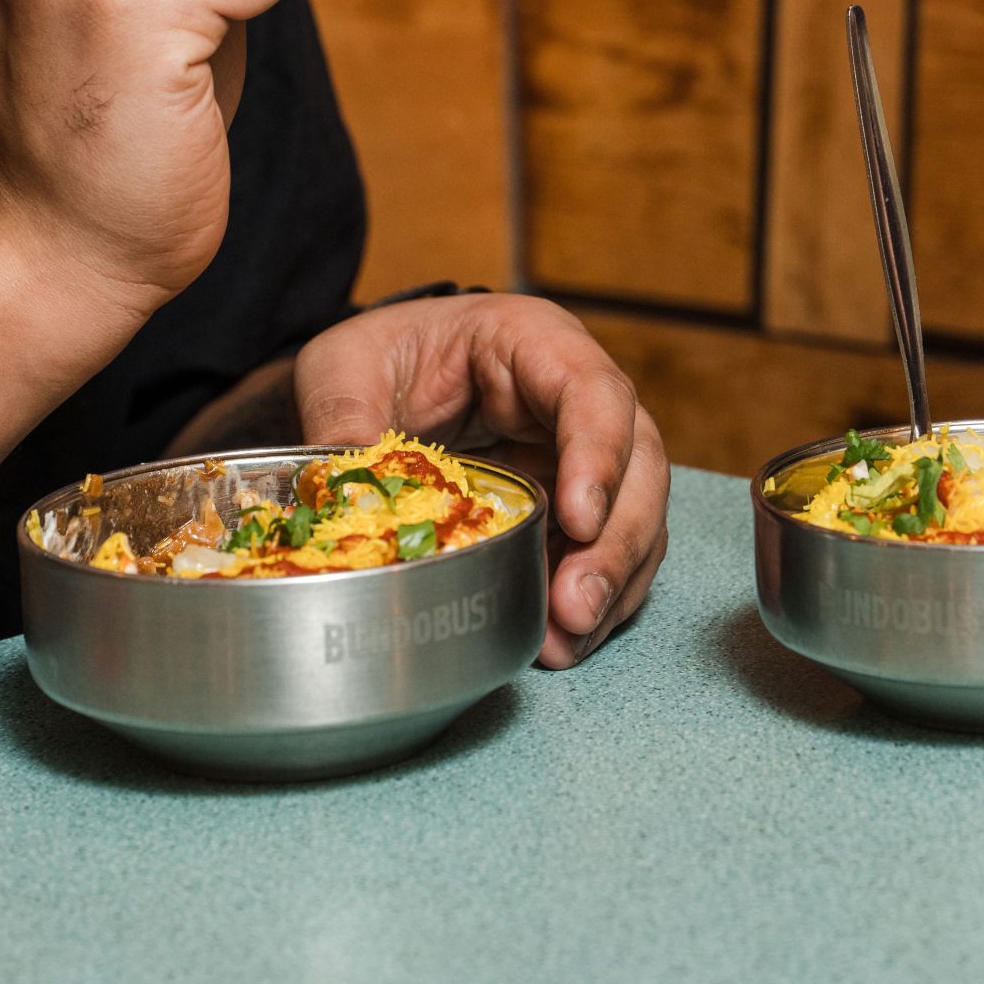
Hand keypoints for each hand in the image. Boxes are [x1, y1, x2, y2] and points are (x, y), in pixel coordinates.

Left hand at [293, 294, 669, 666]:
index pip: (592, 392)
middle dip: (616, 541)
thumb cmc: (384, 354)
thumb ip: (345, 417)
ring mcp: (581, 456)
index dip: (598, 455)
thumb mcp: (346, 365)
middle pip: (637, 463)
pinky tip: (562, 641)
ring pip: (634, 515)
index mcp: (533, 342)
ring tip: (565, 642)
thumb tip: (349, 501)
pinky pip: (605, 552)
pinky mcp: (572, 507)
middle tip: (577, 606)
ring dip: (611, 582)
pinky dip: (594, 599)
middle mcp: (576, 399)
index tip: (578, 520)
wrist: (384, 380)